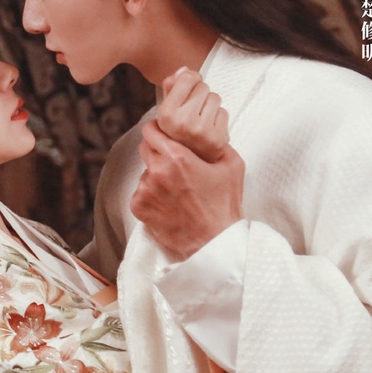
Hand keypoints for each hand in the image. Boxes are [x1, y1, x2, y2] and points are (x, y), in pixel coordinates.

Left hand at [131, 120, 244, 260]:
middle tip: (172, 161)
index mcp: (177, 157)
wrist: (214, 243)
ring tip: (176, 189)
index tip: (163, 133)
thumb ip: (218, 143)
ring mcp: (145, 190)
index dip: (157, 129)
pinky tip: (169, 202)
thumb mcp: (232, 166)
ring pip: (144, 172)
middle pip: (145, 148)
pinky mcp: (139, 207)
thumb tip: (209, 133)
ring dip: (155, 175)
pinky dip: (151, 195)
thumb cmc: (224, 205)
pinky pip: (140, 192)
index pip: (151, 130)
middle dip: (157, 150)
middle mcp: (157, 171)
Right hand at [157, 67, 228, 162]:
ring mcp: (203, 131)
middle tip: (193, 109)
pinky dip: (218, 118)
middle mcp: (183, 122)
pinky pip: (223, 112)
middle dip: (199, 94)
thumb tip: (184, 69)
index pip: (187, 78)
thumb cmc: (176, 135)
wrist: (190, 168)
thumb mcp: (166, 112)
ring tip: (200, 119)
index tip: (189, 85)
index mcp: (166, 115)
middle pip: (202, 86)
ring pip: (215, 98)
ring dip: (209, 105)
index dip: (190, 79)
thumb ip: (171, 88)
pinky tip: (209, 128)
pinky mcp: (219, 138)